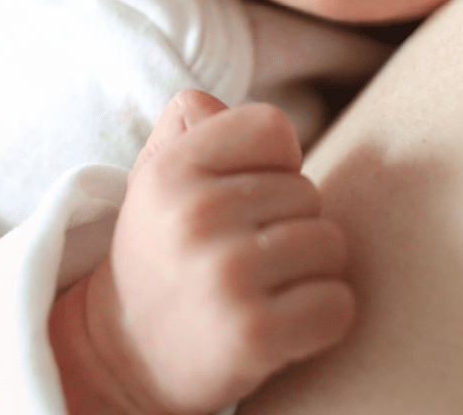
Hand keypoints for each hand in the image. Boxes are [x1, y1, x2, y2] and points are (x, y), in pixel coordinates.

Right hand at [51, 92, 355, 414]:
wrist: (123, 358)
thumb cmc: (162, 254)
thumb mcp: (156, 179)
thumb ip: (192, 125)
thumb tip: (217, 104)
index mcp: (171, 169)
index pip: (274, 127)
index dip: (273, 164)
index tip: (244, 199)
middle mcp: (195, 217)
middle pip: (308, 192)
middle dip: (290, 225)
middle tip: (244, 257)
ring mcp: (225, 276)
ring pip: (331, 244)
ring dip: (310, 272)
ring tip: (262, 290)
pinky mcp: (254, 334)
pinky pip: (338, 304)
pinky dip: (324, 318)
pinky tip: (282, 326)